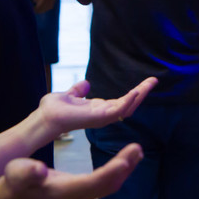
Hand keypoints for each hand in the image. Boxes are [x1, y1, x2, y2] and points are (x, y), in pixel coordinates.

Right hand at [1, 144, 143, 198]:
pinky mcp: (83, 191)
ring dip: (125, 169)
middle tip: (137, 149)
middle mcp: (77, 196)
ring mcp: (82, 196)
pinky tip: (127, 159)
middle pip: (106, 184)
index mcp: (64, 190)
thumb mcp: (17, 173)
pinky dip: (119, 171)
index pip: (91, 183)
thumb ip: (28, 172)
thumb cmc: (16, 181)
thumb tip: (40, 169)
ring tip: (137, 151)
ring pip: (109, 184)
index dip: (109, 173)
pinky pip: (106, 183)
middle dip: (124, 168)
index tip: (125, 161)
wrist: (16, 197)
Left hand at [38, 77, 156, 138]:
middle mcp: (104, 115)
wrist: (44, 117)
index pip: (122, 101)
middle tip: (154, 80)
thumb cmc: (54, 109)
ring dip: (140, 95)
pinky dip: (129, 101)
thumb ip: (78, 91)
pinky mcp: (99, 118)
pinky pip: (118, 110)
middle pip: (130, 104)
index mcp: (99, 109)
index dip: (135, 92)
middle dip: (143, 93)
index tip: (146, 82)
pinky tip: (136, 92)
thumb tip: (85, 84)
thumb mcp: (69, 95)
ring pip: (128, 107)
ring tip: (150, 83)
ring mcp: (103, 118)